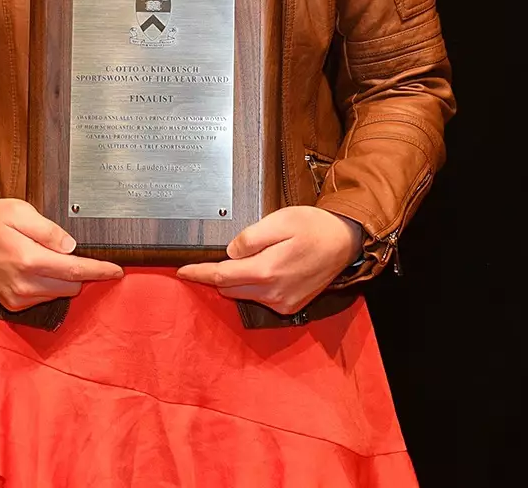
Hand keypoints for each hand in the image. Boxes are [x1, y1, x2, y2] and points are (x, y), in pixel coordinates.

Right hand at [0, 198, 123, 310]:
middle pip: (71, 285)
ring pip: (59, 293)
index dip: (99, 270)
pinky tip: (36, 269)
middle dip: (79, 271)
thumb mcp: (21, 211)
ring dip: (63, 279)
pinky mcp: (13, 304)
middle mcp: (23, 284)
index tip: (117, 270)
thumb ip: (48, 230)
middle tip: (68, 251)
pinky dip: (48, 285)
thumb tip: (71, 246)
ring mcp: (17, 297)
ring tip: (45, 257)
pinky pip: (44, 298)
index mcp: (28, 260)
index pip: (75, 270)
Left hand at [175, 205, 363, 315]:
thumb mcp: (279, 220)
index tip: (182, 271)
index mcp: (267, 270)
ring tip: (257, 255)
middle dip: (218, 274)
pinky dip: (254, 286)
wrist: (345, 243)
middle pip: (229, 288)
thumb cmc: (313, 227)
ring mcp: (283, 302)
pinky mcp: (290, 306)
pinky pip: (260, 298)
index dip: (199, 273)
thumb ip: (250, 238)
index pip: (221, 276)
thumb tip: (230, 252)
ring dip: (238, 279)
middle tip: (221, 255)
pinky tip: (267, 267)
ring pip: (243, 294)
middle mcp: (273, 292)